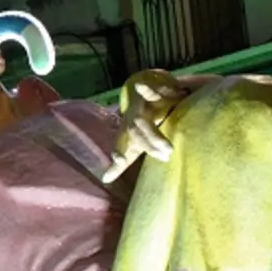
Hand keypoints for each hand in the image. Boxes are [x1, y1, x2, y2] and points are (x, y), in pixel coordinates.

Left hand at [102, 69, 185, 183]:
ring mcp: (140, 107)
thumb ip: (120, 163)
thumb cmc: (137, 126)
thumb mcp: (132, 144)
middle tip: (165, 157)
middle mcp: (130, 120)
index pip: (121, 144)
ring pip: (141, 120)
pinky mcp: (150, 95)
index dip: (118, 151)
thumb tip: (104, 180)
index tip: (118, 160)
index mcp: (126, 133)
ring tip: (167, 148)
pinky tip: (149, 90)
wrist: (140, 95)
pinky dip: (148, 91)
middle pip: (135, 133)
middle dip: (148, 145)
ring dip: (153, 134)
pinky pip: (149, 93)